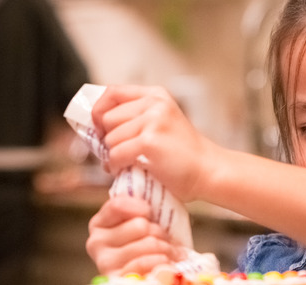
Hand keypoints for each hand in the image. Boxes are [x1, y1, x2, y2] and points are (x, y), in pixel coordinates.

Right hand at [86, 195, 185, 274]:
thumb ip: (138, 200)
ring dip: (165, 247)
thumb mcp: (143, 217)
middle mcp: (95, 242)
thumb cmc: (151, 241)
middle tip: (164, 238)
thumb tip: (136, 170)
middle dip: (159, 231)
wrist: (158, 273)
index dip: (141, 207)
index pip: (118, 204)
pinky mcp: (118, 281)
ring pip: (147, 244)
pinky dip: (162, 262)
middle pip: (139, 225)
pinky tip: (167, 262)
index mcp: (99, 222)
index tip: (151, 212)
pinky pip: (145, 264)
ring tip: (168, 251)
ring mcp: (104, 263)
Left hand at [91, 85, 219, 202]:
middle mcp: (154, 104)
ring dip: (112, 155)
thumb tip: (95, 127)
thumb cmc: (183, 154)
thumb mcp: (162, 123)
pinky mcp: (150, 141)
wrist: (209, 171)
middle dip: (107, 139)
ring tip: (126, 163)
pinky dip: (115, 166)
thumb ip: (135, 118)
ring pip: (110, 139)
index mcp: (156, 96)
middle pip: (107, 118)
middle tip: (117, 152)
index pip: (112, 92)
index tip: (98, 128)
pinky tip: (124, 169)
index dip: (99, 110)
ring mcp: (153, 121)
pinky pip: (116, 154)